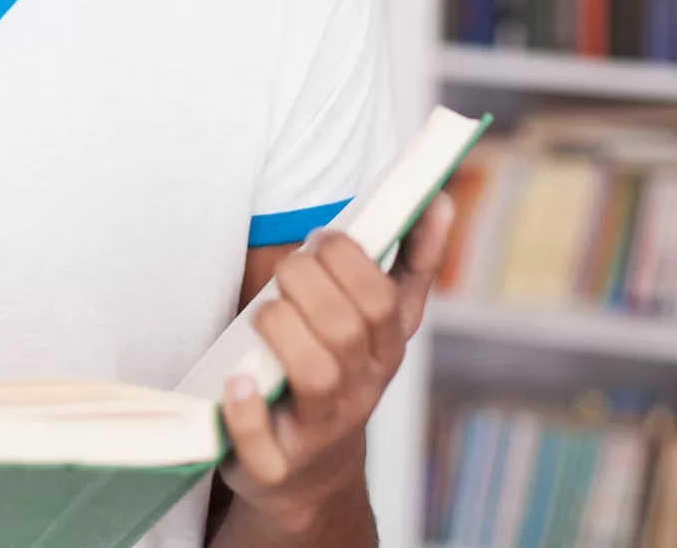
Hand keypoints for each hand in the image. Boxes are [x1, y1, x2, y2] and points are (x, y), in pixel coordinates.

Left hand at [219, 194, 455, 537]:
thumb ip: (412, 262)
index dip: (348, 261)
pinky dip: (247, 411)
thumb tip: (439, 201)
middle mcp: (358, 391)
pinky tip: (237, 383)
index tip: (322, 239)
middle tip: (284, 270)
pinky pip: (262, 444)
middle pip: (345, 330)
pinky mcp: (275, 465)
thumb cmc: (342, 374)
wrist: (312, 475)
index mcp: (384, 351)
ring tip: (262, 313)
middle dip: (308, 284)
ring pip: (315, 377)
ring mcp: (318, 431)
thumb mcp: (383, 327)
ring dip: (281, 330)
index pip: (382, 300)